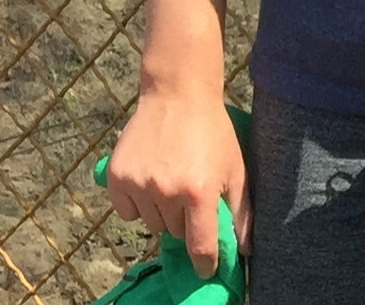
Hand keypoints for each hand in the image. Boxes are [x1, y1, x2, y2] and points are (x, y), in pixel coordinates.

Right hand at [104, 89, 247, 276]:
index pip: (200, 246)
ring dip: (161, 211)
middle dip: (185, 219)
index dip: (205, 262)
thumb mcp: (236, 167)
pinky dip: (137, 203)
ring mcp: (139, 185)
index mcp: (199, 192)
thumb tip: (247, 249)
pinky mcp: (117, 178)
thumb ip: (242, 211)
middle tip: (190, 192)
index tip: (206, 268)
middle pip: (175, 232)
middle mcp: (166, 192)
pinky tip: (149, 179)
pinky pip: (126, 212)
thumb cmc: (213, 131)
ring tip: (171, 180)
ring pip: (151, 223)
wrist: (177, 94)